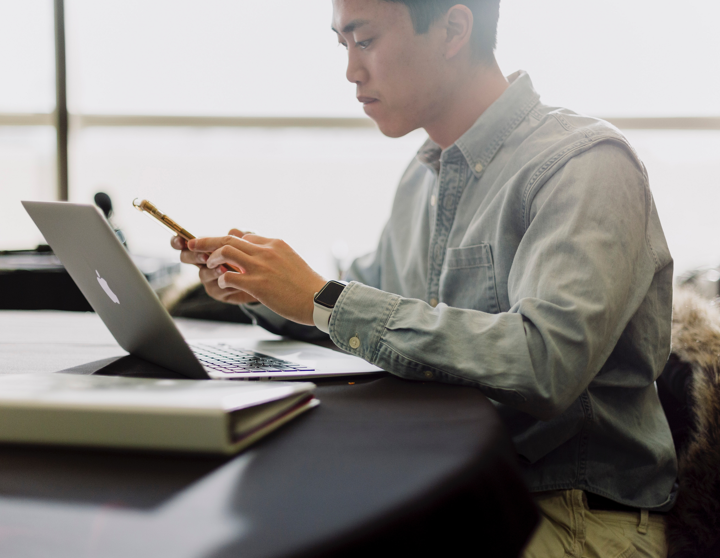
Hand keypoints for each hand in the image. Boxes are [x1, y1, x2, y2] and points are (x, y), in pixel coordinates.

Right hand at [170, 229, 258, 304]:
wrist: (264, 279)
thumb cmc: (254, 256)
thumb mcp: (251, 242)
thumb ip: (242, 235)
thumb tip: (233, 231)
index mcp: (206, 247)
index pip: (185, 242)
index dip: (178, 241)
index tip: (181, 240)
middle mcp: (204, 262)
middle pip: (186, 258)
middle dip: (194, 256)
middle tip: (205, 256)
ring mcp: (209, 277)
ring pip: (202, 274)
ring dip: (212, 271)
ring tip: (224, 269)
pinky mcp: (218, 291)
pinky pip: (216, 288)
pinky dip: (225, 283)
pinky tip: (236, 282)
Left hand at [187, 232, 326, 324]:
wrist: (318, 299)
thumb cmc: (307, 286)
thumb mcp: (291, 261)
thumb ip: (273, 255)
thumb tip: (260, 256)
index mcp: (275, 244)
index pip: (245, 236)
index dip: (228, 241)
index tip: (218, 248)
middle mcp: (266, 251)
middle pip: (229, 238)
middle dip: (206, 240)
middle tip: (192, 244)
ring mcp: (261, 267)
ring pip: (225, 252)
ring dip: (212, 259)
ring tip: (210, 266)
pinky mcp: (257, 284)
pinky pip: (229, 276)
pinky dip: (222, 279)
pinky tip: (224, 284)